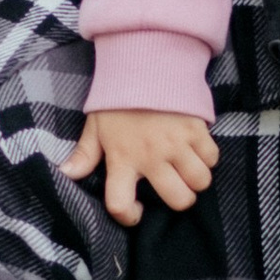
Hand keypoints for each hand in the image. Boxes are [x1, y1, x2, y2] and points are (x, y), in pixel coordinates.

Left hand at [61, 109, 217, 225]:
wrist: (143, 63)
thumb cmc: (118, 100)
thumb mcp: (95, 126)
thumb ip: (84, 154)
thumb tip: (67, 174)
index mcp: (121, 158)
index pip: (120, 204)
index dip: (128, 217)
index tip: (136, 210)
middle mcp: (151, 156)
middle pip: (178, 200)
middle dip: (179, 198)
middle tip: (173, 185)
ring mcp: (176, 143)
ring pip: (200, 182)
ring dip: (195, 179)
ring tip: (187, 168)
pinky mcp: (196, 129)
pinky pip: (212, 158)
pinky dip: (207, 158)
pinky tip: (196, 149)